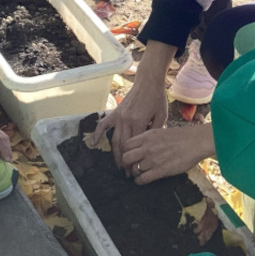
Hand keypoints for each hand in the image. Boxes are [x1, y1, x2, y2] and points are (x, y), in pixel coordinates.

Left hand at [0, 117, 12, 160]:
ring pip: (2, 136)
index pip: (0, 139)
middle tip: (9, 161)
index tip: (7, 161)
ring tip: (6, 158)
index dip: (5, 150)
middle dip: (7, 149)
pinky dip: (0, 144)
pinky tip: (0, 152)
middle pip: (3, 137)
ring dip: (5, 147)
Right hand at [88, 41, 173, 169]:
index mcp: (139, 122)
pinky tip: (92, 144)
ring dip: (115, 154)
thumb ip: (156, 131)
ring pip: (114, 139)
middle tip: (128, 174)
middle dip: (125, 162)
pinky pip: (103, 125)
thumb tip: (150, 147)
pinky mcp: (115, 113)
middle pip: (123, 146)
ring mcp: (119, 117)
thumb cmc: (157, 98)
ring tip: (118, 165)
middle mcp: (126, 121)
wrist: (147, 81)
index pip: (135, 147)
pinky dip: (97, 134)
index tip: (137, 171)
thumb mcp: (162, 115)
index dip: (135, 160)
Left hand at [121, 125, 214, 184]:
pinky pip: (142, 179)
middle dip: (126, 164)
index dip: (125, 152)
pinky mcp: (160, 170)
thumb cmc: (181, 136)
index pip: (125, 145)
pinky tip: (143, 180)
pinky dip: (140, 181)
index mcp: (147, 136)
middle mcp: (147, 148)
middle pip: (125, 158)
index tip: (128, 156)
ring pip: (134, 170)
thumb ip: (148, 139)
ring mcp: (153, 159)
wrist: (196, 141)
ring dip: (135, 174)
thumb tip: (139, 146)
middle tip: (130, 167)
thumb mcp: (160, 132)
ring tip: (139, 174)